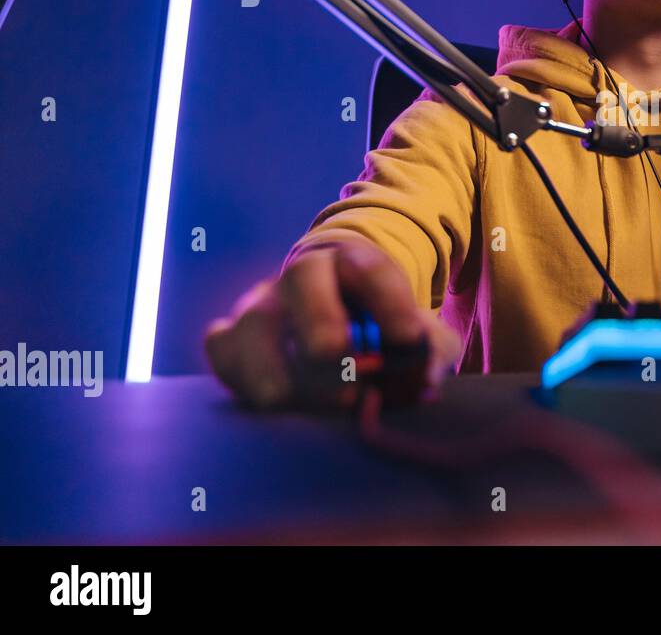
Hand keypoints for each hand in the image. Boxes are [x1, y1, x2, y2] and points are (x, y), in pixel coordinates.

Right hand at [204, 240, 460, 409]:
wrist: (337, 315)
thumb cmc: (384, 327)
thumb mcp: (420, 332)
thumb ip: (432, 349)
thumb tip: (422, 379)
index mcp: (355, 262)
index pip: (371, 270)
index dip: (391, 304)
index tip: (407, 341)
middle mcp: (304, 276)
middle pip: (304, 280)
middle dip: (323, 323)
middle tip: (347, 363)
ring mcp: (263, 305)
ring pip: (254, 324)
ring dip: (279, 367)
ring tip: (310, 401)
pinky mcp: (232, 338)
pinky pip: (222, 351)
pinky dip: (241, 378)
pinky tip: (277, 403)